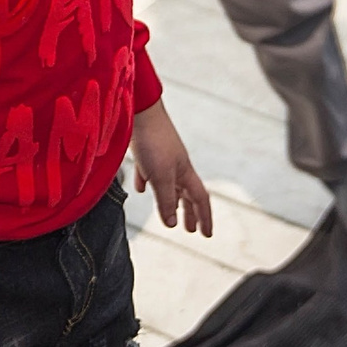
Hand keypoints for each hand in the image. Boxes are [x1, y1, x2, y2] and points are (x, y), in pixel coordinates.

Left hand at [129, 103, 211, 236]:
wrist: (139, 110)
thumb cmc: (153, 142)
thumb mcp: (161, 176)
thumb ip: (166, 200)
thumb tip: (172, 223)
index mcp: (186, 172)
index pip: (201, 199)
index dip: (205, 218)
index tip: (207, 235)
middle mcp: (177, 166)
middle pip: (187, 194)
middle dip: (190, 213)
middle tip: (190, 230)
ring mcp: (162, 158)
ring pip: (171, 185)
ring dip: (172, 201)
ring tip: (170, 213)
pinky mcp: (147, 152)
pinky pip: (150, 172)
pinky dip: (148, 183)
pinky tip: (141, 188)